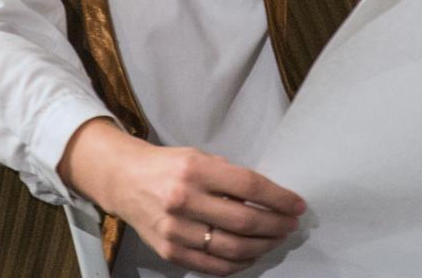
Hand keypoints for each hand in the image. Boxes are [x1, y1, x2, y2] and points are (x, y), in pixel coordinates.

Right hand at [59, 118, 304, 275]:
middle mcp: (184, 199)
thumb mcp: (198, 157)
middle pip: (244, 221)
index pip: (249, 187)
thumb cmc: (168, 166)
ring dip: (262, 246)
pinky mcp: (169, 251)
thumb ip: (229, 177)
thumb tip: (268, 198)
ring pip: (231, 247)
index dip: (279, 198)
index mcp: (195, 170)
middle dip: (276, 225)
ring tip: (274, 240)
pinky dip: (237, 263)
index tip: (297, 205)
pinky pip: (212, 265)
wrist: (124, 180)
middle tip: (290, 225)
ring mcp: (175, 229)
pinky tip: (250, 255)